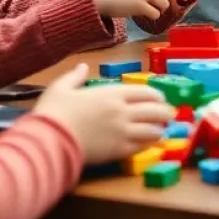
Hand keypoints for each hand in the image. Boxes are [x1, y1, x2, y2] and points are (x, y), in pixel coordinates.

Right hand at [34, 63, 173, 162]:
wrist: (48, 141)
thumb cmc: (54, 112)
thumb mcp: (61, 87)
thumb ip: (74, 76)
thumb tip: (82, 66)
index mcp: (112, 94)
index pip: (145, 92)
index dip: (157, 96)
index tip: (161, 99)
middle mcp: (123, 111)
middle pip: (155, 110)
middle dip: (166, 112)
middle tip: (170, 115)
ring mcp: (123, 132)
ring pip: (153, 130)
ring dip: (160, 129)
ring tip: (163, 130)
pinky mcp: (118, 151)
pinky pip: (141, 147)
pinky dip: (149, 144)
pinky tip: (151, 144)